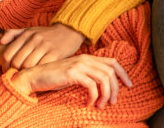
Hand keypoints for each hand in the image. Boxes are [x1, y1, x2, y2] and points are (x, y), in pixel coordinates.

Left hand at [0, 24, 85, 70]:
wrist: (69, 31)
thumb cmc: (47, 33)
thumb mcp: (30, 30)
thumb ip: (14, 33)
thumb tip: (1, 41)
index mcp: (26, 35)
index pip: (8, 54)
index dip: (5, 66)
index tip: (7, 72)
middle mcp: (34, 40)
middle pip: (17, 62)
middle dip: (15, 72)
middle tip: (16, 78)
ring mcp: (45, 47)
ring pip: (28, 66)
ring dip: (26, 75)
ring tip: (25, 79)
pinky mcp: (56, 54)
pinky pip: (42, 67)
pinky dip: (38, 74)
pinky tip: (37, 77)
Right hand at [12, 55, 131, 107]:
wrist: (35, 76)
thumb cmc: (54, 78)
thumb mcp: (74, 74)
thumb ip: (88, 75)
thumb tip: (103, 86)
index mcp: (87, 57)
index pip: (113, 62)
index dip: (123, 73)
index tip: (129, 85)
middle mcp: (85, 58)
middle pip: (111, 71)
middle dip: (115, 89)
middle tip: (111, 102)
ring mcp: (79, 65)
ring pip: (104, 78)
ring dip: (105, 95)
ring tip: (100, 105)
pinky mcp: (73, 73)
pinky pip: (92, 86)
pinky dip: (93, 97)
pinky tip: (88, 103)